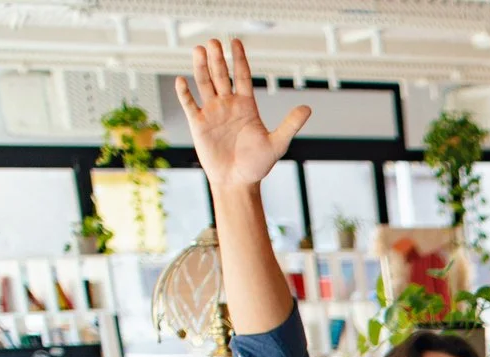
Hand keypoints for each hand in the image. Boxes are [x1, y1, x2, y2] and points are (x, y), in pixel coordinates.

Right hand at [174, 39, 308, 189]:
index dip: (239, 59)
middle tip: (213, 41)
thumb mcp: (277, 143)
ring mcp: (212, 112)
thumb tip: (308, 108)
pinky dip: (184, 92)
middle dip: (218, 58)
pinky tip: (181, 80)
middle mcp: (228, 104)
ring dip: (201, 67)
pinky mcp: (198, 124)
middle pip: (221, 75)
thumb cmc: (258, 165)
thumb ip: (290, 125)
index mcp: (247, 105)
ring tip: (198, 49)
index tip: (235, 41)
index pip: (242, 76)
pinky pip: (189, 104)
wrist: (238, 181)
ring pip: (205, 83)